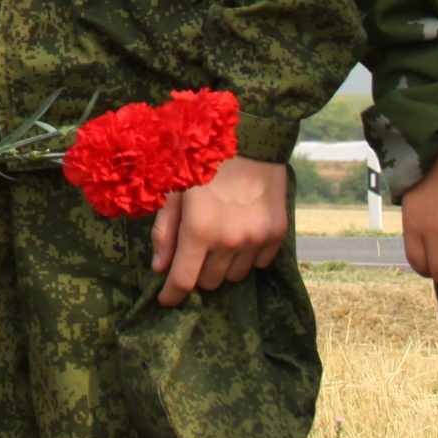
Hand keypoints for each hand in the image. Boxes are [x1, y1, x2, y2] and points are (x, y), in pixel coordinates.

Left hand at [150, 156, 288, 303]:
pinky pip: (258, 264)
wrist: (250, 138)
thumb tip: (160, 269)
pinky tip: (240, 231)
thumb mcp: (174, 191)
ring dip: (222, 264)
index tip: (167, 300)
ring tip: (219, 236)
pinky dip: (247, 256)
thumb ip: (166, 232)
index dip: (172, 296)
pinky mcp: (277, 233)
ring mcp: (256, 238)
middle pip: (209, 282)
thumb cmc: (202, 161)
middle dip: (197, 271)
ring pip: (234, 276)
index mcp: (199, 228)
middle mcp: (230, 239)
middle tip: (194, 249)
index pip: (183, 281)